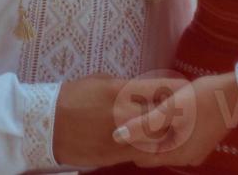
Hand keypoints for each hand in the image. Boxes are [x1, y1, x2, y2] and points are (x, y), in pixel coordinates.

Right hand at [52, 73, 190, 166]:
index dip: (179, 89)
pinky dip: (151, 151)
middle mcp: (125, 113)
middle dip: (179, 115)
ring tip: (177, 133)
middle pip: (166, 116)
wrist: (48, 124)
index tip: (187, 89)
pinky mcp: (115, 155)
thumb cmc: (74, 96)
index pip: (162, 88)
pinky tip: (155, 148)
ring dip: (168, 137)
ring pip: (157, 140)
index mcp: (122, 90)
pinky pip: (141, 155)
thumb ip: (125, 86)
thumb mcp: (100, 82)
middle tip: (189, 114)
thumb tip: (143, 89)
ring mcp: (121, 137)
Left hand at [112, 72, 237, 167]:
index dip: (129, 144)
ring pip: (166, 145)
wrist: (237, 93)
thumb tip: (116, 136)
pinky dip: (169, 130)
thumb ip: (143, 125)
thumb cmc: (202, 99)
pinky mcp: (203, 141)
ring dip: (155, 133)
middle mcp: (187, 158)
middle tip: (130, 118)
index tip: (119, 127)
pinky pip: (178, 140)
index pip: (142, 158)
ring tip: (145, 113)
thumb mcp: (170, 109)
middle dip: (142, 138)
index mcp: (177, 154)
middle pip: (154, 152)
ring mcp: (196, 151)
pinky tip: (165, 113)